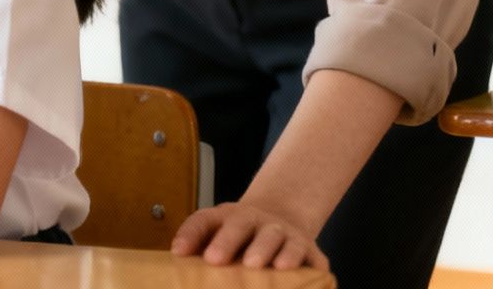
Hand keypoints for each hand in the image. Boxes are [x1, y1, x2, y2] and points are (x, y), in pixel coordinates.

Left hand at [173, 200, 328, 271]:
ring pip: (282, 239)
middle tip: (217, 259)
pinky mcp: (312, 252)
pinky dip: (313, 268)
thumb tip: (177, 254)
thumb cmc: (239, 235)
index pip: (206, 220)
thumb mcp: (215, 229)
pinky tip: (310, 276)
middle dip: (230, 241)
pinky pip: (315, 260)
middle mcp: (258, 222)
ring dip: (276, 252)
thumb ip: (197, 239)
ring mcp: (287, 235)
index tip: (180, 253)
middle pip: (243, 226)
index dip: (192, 234)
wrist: (281, 219)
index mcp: (229, 217)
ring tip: (271, 267)